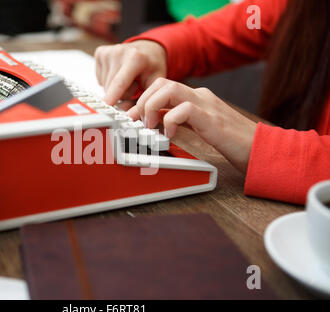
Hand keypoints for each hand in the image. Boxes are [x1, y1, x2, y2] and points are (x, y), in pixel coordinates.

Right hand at [94, 40, 166, 106]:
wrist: (147, 50)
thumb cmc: (151, 66)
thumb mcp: (154, 84)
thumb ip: (143, 102)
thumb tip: (130, 116)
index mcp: (136, 57)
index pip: (120, 82)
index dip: (112, 95)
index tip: (106, 105)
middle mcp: (119, 52)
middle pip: (111, 87)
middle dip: (121, 95)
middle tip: (135, 87)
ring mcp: (108, 52)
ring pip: (104, 85)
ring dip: (115, 90)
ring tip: (127, 81)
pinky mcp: (100, 53)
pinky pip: (100, 78)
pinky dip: (107, 81)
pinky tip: (118, 74)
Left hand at [127, 78, 256, 172]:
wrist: (259, 149)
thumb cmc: (229, 142)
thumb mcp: (197, 128)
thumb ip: (178, 121)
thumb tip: (154, 122)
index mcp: (195, 97)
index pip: (162, 86)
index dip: (142, 99)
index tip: (131, 117)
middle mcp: (199, 96)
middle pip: (162, 82)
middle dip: (143, 101)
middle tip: (140, 122)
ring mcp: (206, 104)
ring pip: (169, 88)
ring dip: (152, 106)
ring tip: (151, 126)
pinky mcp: (211, 118)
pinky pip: (183, 109)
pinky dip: (170, 121)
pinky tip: (171, 135)